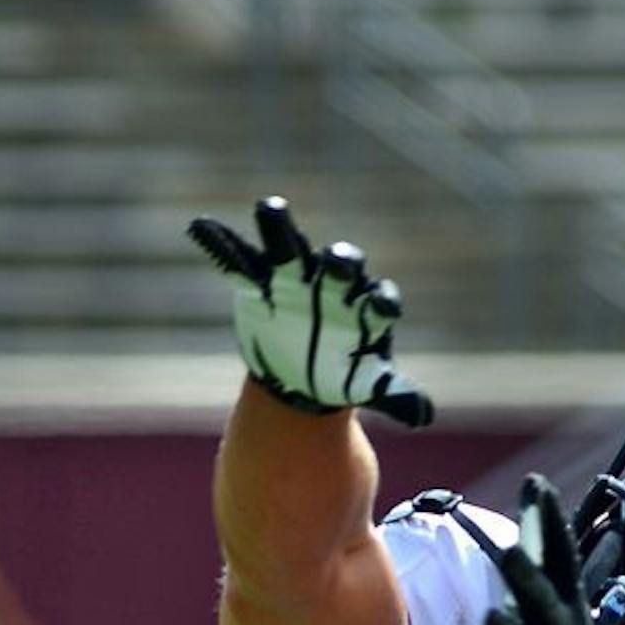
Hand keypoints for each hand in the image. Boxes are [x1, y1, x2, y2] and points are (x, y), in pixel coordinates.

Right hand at [187, 196, 432, 426]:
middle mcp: (334, 282)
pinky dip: (221, 242)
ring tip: (269, 209)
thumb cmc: (342, 372)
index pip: (377, 298)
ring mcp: (297, 277)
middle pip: (342, 263)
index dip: (379, 300)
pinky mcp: (261, 281)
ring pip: (291, 246)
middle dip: (340, 262)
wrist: (302, 371)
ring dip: (280, 227)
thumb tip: (424, 416)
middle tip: (336, 263)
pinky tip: (200, 226)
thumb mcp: (367, 384)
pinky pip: (240, 258)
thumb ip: (393, 393)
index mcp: (365, 306)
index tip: (380, 307)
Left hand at [450, 475, 618, 624]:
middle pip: (545, 603)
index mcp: (567, 605)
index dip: (551, 521)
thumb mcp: (556, 607)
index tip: (537, 485)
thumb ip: (540, 563)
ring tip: (492, 620)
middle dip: (530, 579)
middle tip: (510, 553)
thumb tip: (533, 499)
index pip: (562, 557)